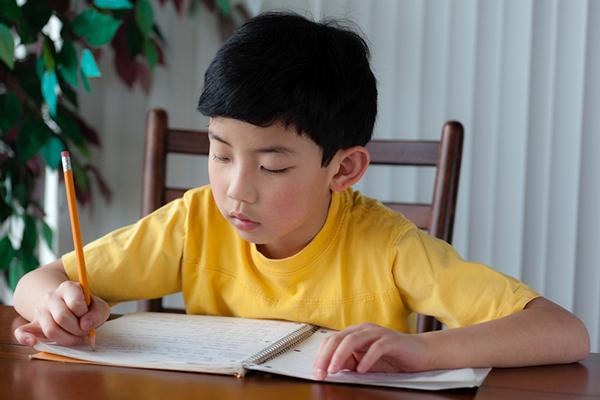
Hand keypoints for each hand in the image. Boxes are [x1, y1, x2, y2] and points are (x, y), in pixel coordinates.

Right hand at [14, 280, 108, 346]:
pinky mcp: (33, 324)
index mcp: (68, 288)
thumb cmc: (85, 307)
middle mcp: (51, 297)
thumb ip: (98, 313)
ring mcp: (40, 310)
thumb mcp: (98, 306)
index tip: (88, 317)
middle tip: (84, 332)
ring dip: (66, 339)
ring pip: (50, 329)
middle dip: (77, 329)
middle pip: (62, 317)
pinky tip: (32, 342)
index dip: (84, 314)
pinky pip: (22, 331)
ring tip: (75, 337)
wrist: (67, 304)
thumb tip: (86, 325)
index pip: (75, 303)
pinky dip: (25, 338)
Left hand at [313, 323, 432, 379]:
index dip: (321, 354)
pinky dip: (367, 358)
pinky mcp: (392, 341)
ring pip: (353, 339)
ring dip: (341, 355)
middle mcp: (364, 330)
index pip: (332, 340)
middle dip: (326, 355)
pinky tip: (361, 369)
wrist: (421, 353)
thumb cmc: (393, 358)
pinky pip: (376, 347)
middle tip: (321, 372)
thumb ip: (349, 362)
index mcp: (355, 333)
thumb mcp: (365, 362)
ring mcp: (378, 333)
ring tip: (334, 369)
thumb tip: (331, 367)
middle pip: (339, 338)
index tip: (316, 371)